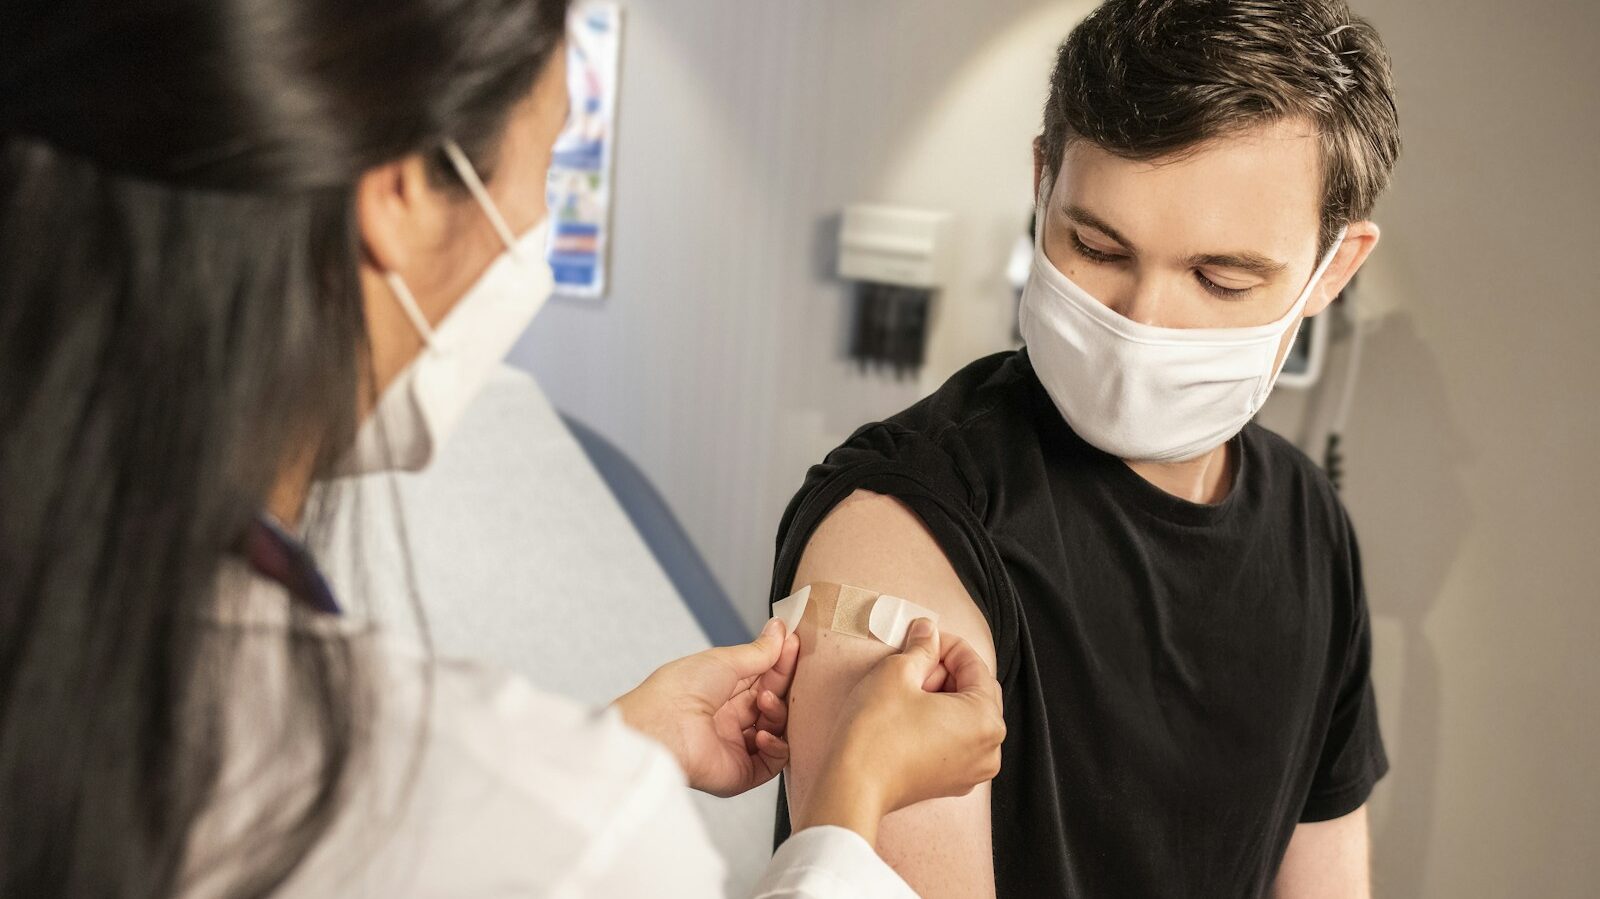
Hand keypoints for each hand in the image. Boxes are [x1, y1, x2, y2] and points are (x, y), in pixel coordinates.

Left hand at [612, 617, 800, 796]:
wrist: (661, 727)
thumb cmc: (679, 690)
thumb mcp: (724, 660)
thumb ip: (758, 651)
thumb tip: (779, 631)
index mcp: (720, 691)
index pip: (761, 678)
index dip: (779, 662)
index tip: (794, 644)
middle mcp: (728, 719)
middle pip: (772, 702)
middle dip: (782, 685)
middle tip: (791, 668)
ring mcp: (735, 746)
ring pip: (776, 730)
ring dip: (778, 713)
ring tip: (765, 701)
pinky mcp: (740, 772)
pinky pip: (772, 762)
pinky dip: (776, 746)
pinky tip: (763, 733)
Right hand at [794, 619, 1004, 845]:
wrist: (853, 785)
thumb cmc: (876, 732)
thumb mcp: (897, 673)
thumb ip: (921, 647)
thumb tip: (928, 631)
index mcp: (986, 719)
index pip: (975, 666)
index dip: (947, 645)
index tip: (923, 637)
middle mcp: (989, 748)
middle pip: (975, 692)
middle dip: (946, 672)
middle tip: (912, 664)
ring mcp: (973, 771)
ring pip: (966, 717)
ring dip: (942, 696)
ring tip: (908, 690)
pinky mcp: (952, 783)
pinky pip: (956, 740)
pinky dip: (939, 722)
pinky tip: (909, 715)